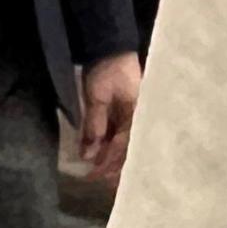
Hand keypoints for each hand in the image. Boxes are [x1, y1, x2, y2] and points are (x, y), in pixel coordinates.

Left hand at [76, 53, 140, 181]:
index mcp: (136, 116)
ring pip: (122, 143)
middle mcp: (137, 119)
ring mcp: (131, 115)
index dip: (108, 163)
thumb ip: (95, 125)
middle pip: (126, 150)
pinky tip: (100, 152)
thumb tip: (89, 155)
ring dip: (110, 157)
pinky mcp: (124, 111)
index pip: (122, 147)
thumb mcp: (98, 98)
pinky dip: (108, 144)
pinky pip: (118, 133)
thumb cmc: (107, 71)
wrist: (110, 47)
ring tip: (98, 171)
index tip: (95, 176)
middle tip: (97, 180)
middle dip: (112, 166)